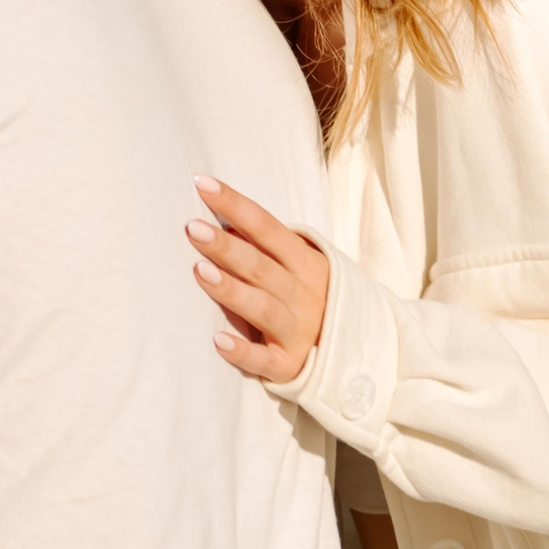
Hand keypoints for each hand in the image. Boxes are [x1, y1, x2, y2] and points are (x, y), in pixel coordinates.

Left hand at [187, 175, 329, 383]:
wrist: (354, 348)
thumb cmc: (309, 295)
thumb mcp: (297, 265)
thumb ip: (264, 245)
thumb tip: (220, 220)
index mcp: (305, 261)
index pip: (266, 227)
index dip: (235, 205)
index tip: (202, 184)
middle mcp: (304, 293)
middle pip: (260, 266)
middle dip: (226, 247)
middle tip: (193, 228)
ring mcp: (298, 330)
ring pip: (262, 308)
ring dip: (231, 290)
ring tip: (199, 271)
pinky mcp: (289, 365)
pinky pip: (265, 361)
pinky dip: (243, 352)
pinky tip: (218, 341)